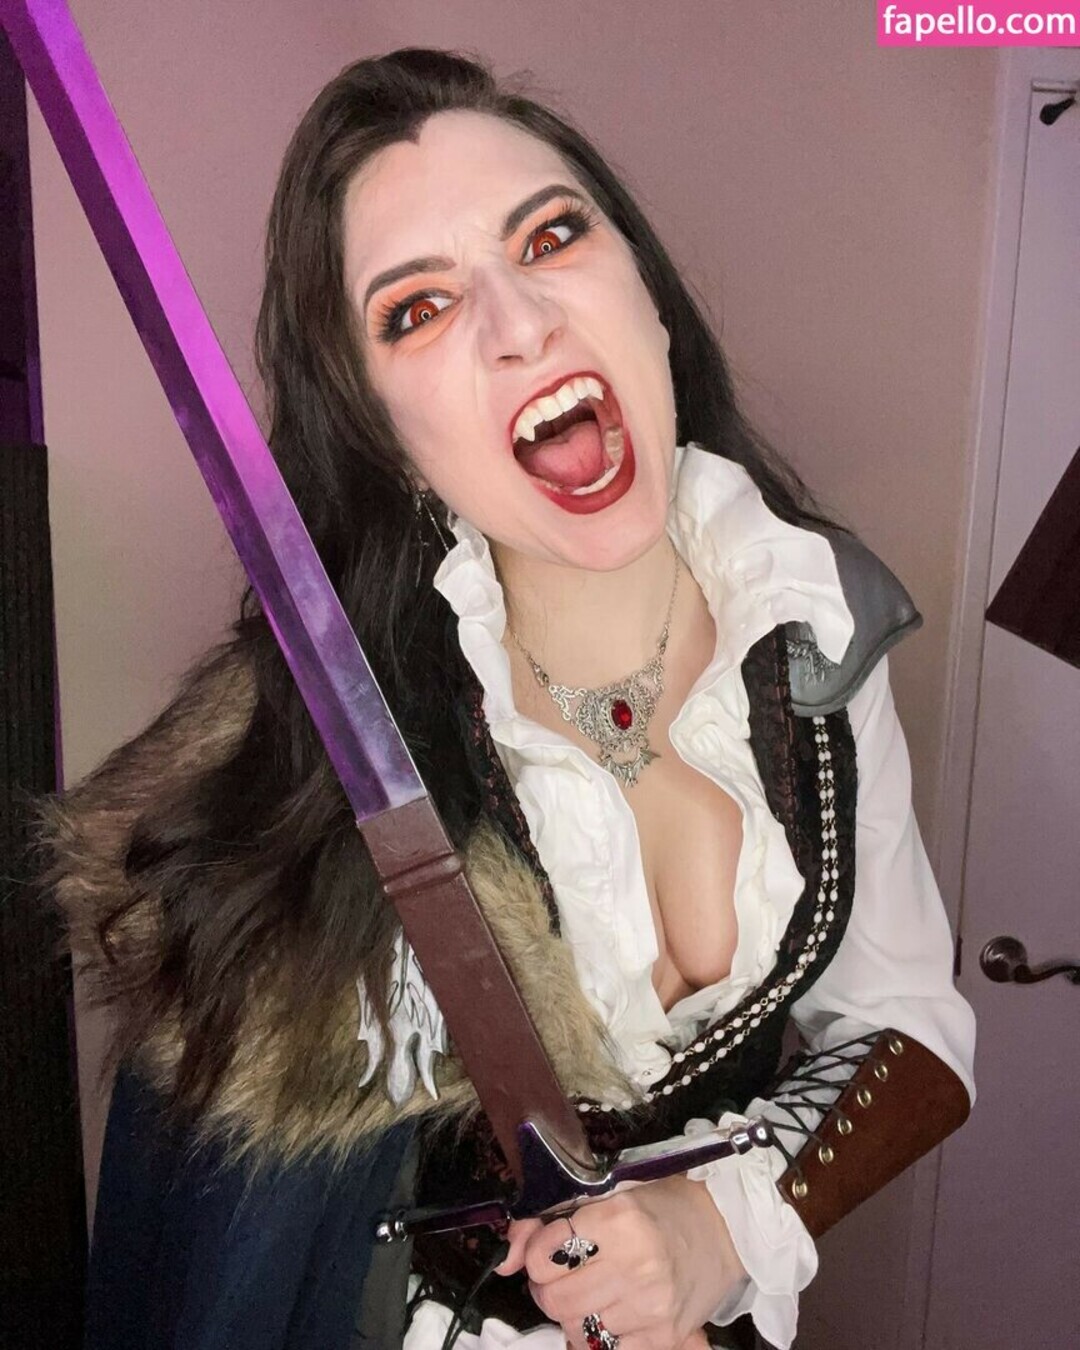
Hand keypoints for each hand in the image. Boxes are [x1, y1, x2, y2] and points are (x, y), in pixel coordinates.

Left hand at [495, 1175, 745, 1348]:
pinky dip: (598, 1337)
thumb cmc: (660, 1205)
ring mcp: (651, 1307)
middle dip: (548, 1288)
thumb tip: (506, 1256)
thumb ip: (548, 1221)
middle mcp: (635, 1265)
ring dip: (572, 1313)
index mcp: (619, 1219)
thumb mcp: (606, 1195)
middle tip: (563, 1274)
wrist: (723, 1229)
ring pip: (575, 1330)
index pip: (545, 1254)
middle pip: (555, 1299)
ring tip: (591, 1291)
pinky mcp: (664, 1337)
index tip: (548, 1248)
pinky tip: (610, 1313)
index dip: (537, 1253)